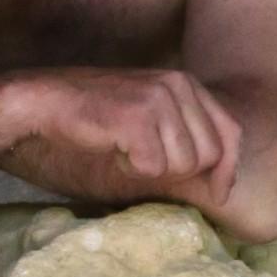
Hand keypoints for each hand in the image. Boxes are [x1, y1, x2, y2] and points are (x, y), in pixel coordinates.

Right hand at [25, 67, 242, 206]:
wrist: (46, 102)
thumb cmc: (98, 114)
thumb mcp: (152, 113)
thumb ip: (186, 133)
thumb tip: (222, 182)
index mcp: (186, 82)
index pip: (230, 132)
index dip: (228, 169)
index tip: (219, 193)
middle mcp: (178, 85)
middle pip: (208, 155)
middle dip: (180, 171)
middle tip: (144, 157)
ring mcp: (158, 99)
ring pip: (182, 165)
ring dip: (151, 168)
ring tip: (126, 147)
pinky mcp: (137, 118)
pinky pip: (153, 168)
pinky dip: (132, 169)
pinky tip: (115, 149)